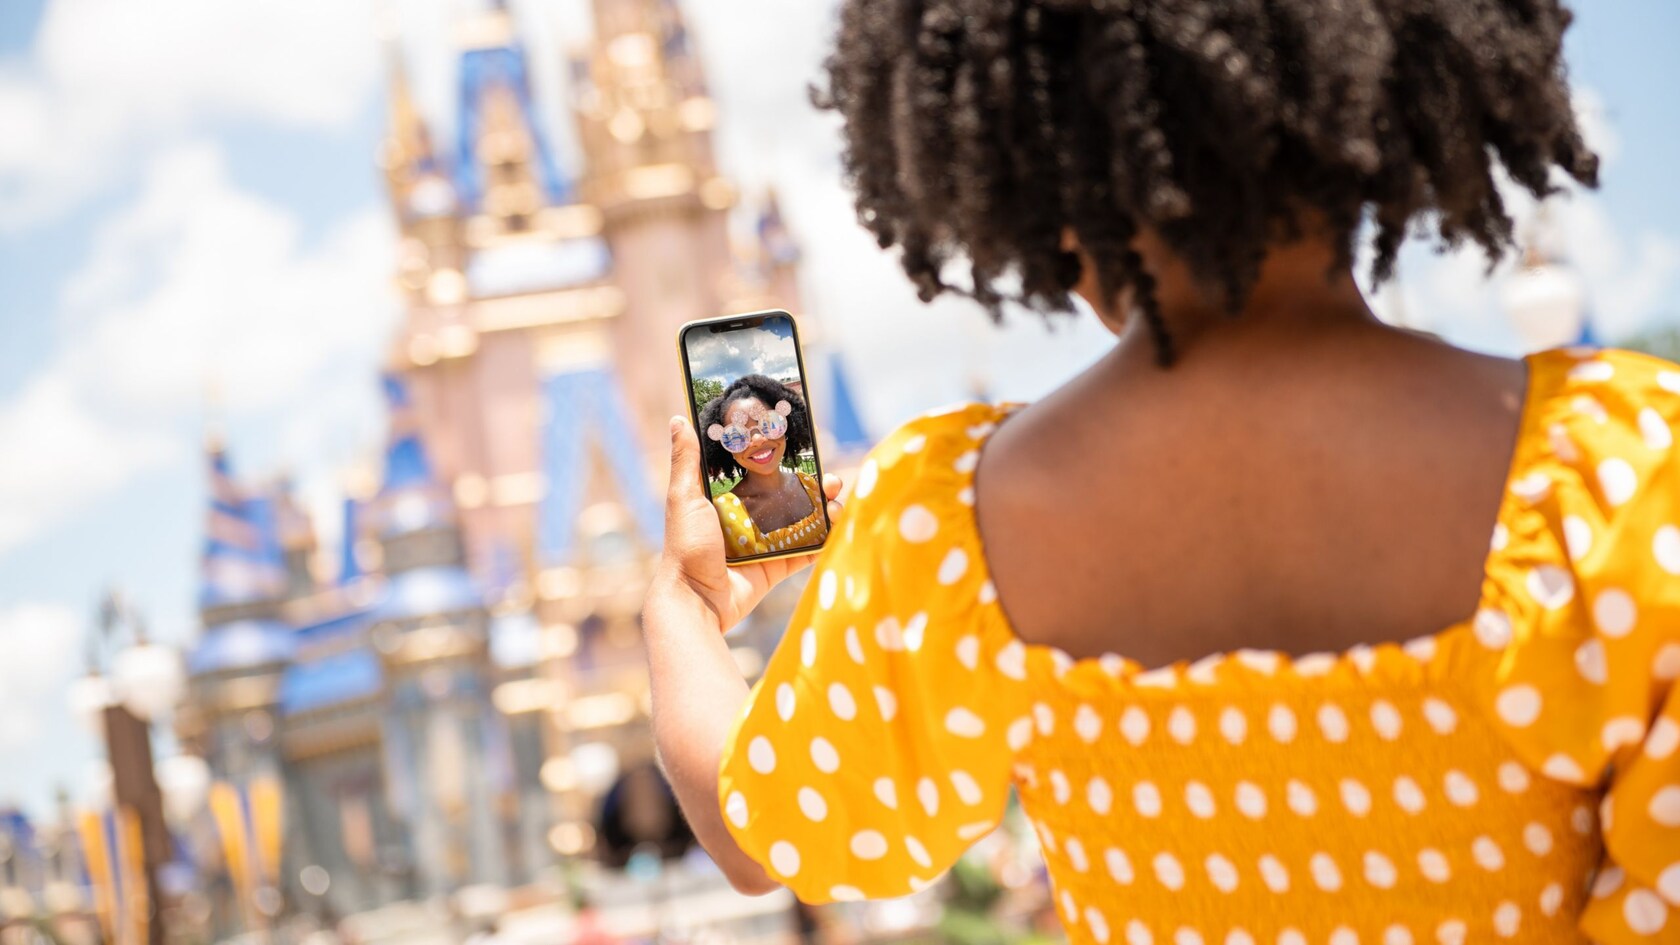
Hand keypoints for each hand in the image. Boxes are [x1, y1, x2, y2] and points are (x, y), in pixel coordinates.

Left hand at [652, 415, 843, 632]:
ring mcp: (764, 545)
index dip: (782, 461)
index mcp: (726, 502)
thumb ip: (687, 461)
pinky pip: (804, 552)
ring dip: (823, 509)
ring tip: (838, 499)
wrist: (696, 600)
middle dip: (811, 485)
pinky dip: (824, 540)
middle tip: (830, 477)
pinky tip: (838, 526)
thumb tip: (680, 419)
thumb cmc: (686, 547)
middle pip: (786, 497)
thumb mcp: (685, 498)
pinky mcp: (775, 568)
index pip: (759, 475)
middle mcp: (747, 521)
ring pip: (801, 522)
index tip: (802, 445)